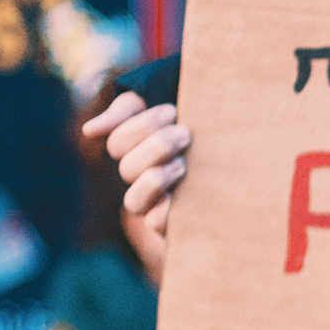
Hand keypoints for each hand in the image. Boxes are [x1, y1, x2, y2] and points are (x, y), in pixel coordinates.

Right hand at [82, 90, 190, 275]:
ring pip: (134, 202)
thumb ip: (126, 111)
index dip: (141, 126)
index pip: (118, 143)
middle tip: (185, 134)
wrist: (240, 142)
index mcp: (134, 149)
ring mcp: (155, 201)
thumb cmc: (196, 120)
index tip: (172, 111)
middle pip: (127, 168)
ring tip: (183, 164)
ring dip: (155, 179)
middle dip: (155, 147)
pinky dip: (162, 213)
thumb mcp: (161, 105)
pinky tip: (175, 196)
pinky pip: (156, 224)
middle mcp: (140, 177)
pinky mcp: (175, 220)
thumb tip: (89, 131)